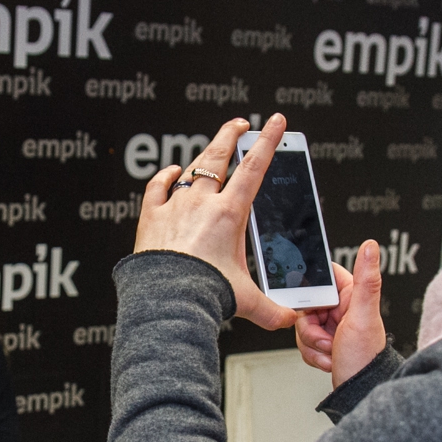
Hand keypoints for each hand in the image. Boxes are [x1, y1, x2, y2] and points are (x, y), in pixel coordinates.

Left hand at [133, 113, 298, 330]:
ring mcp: (175, 207)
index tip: (274, 122)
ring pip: (192, 169)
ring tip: (213, 145)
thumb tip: (290, 319)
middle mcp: (202, 203)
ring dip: (204, 154)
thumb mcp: (246, 300)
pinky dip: (165, 176)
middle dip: (231, 135)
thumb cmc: (204, 293)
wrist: (166, 297)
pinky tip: (171, 172)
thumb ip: (272, 310)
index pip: (254, 168)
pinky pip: (157, 188)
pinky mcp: (151, 217)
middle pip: (219, 157)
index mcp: (229, 214)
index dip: (267, 141)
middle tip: (239, 122)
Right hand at [296, 239, 386, 386]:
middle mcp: (342, 309)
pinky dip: (313, 354)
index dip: (313, 290)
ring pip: (303, 325)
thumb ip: (366, 280)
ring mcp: (333, 327)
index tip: (312, 304)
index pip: (324, 277)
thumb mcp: (362, 316)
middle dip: (310, 326)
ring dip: (312, 343)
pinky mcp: (325, 343)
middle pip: (307, 304)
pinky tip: (328, 360)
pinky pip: (305, 342)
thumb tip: (371, 247)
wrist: (360, 393)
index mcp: (352, 296)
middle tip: (326, 337)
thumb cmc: (366, 359)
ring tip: (330, 351)